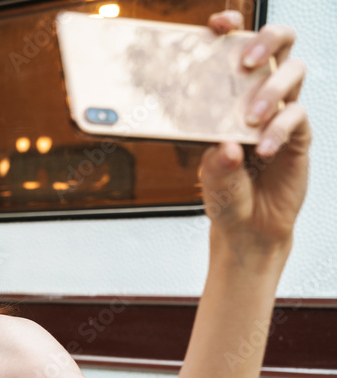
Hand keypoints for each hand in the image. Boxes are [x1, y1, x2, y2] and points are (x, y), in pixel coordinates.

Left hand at [201, 12, 309, 251]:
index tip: (218, 24)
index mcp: (230, 94)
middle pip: (279, 44)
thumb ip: (212, 160)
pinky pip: (296, 116)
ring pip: (292, 73)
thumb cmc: (223, 191)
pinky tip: (261, 148)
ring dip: (270, 89)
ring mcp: (281, 111)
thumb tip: (223, 143)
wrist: (246, 226)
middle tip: (244, 62)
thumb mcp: (206, 174)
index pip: (235, 49)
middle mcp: (258, 95)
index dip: (231, 29)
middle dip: (265, 40)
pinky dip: (278, 128)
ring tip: (250, 118)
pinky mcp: (299, 134)